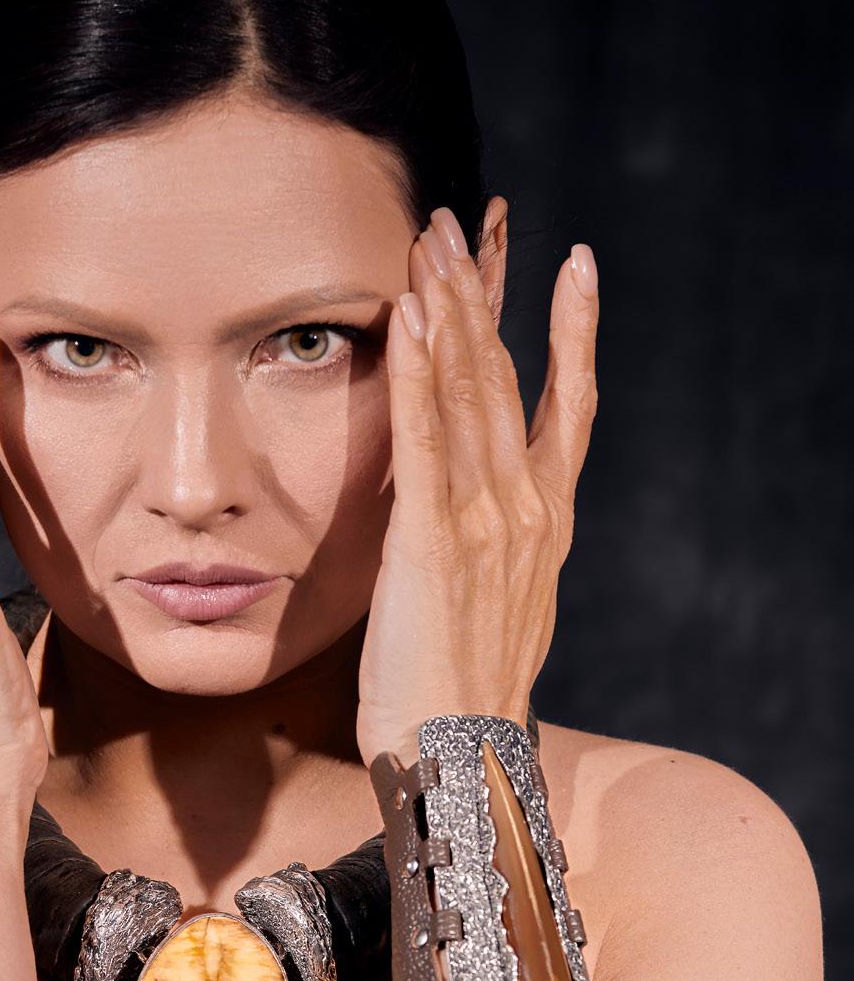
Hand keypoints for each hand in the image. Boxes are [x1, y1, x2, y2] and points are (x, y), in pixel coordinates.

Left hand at [355, 202, 598, 768]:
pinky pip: (423, 438)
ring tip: (433, 239)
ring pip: (471, 392)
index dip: (569, 329)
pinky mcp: (429, 541)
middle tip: (466, 221)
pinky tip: (408, 315)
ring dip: (450, 308)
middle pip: (509, 377)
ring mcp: (483, 521)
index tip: (572, 263)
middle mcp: (525, 508)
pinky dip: (417, 370)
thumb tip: (464, 509)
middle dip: (486, 292)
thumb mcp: (494, 602)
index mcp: (544, 520)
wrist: (459, 759)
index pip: (563, 402)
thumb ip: (488, 542)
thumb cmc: (462, 690)